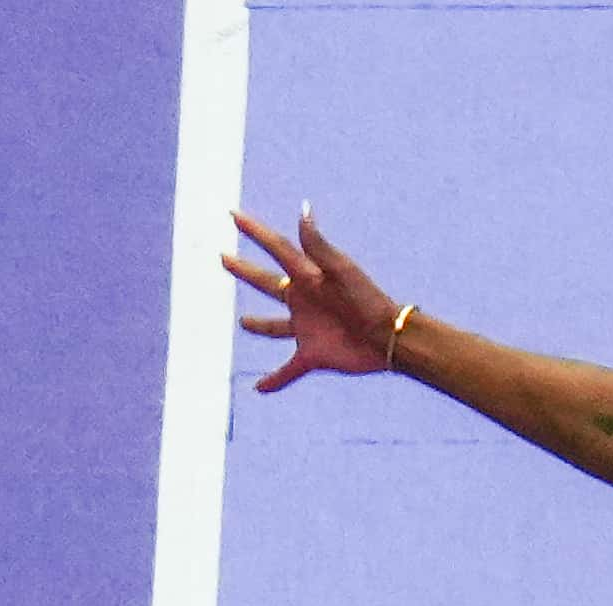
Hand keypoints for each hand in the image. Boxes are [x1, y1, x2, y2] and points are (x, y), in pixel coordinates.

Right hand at [222, 206, 402, 390]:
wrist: (388, 337)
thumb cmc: (367, 299)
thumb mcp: (341, 270)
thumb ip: (317, 245)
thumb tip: (303, 209)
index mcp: (307, 277)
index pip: (276, 249)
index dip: (255, 231)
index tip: (233, 215)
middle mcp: (303, 301)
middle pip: (266, 283)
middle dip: (245, 272)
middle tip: (223, 258)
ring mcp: (306, 329)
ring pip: (274, 327)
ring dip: (259, 325)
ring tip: (243, 323)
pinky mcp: (312, 355)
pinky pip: (288, 370)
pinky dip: (274, 380)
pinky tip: (259, 388)